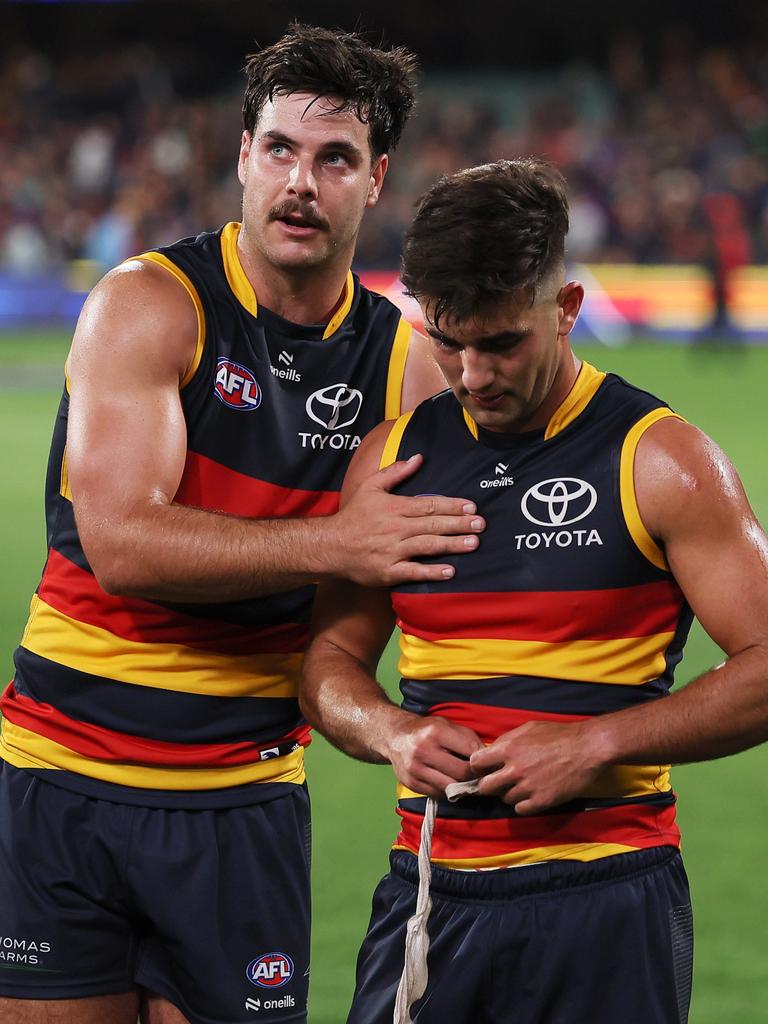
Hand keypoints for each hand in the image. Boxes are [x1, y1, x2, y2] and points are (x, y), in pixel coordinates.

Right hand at [334, 454, 484, 585]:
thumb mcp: (370, 487)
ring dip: (452, 545)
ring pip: (427, 546)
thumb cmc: (353, 515)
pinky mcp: (388, 572)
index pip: (428, 504)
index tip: (471, 506)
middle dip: (459, 524)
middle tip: (481, 524)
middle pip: (433, 524)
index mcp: (393, 508)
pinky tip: (450, 571)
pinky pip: (414, 572)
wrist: (329, 546)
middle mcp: (395, 529)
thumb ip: (395, 472)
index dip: (452, 505)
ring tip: (474, 544)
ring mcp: (392, 551)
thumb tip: (419, 457)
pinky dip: (432, 572)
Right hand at [386, 712, 484, 797]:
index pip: (470, 752)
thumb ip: (468, 738)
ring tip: (467, 782)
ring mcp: (415, 768)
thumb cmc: (426, 729)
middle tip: (480, 776)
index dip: (483, 761)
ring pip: (451, 787)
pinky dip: (448, 792)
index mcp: (436, 731)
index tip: (487, 764)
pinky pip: (438, 794)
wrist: (394, 736)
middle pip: (462, 773)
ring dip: (462, 787)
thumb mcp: (447, 725)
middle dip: (474, 776)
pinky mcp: (411, 783)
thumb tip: (488, 757)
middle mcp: (424, 750)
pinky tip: (450, 783)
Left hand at [470, 720, 605, 814]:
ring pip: (504, 799)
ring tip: (522, 785)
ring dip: (509, 793)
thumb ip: (507, 740)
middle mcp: (515, 769)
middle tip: (498, 782)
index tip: (484, 768)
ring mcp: (528, 787)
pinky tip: (530, 794)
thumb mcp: (528, 728)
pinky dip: (522, 804)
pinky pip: (520, 809)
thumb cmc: (559, 734)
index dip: (478, 766)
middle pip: (485, 787)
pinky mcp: (542, 801)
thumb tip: (491, 751)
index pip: (476, 763)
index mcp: (509, 748)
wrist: (588, 748)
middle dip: (488, 785)